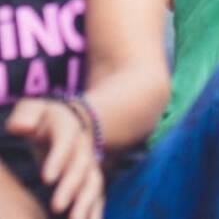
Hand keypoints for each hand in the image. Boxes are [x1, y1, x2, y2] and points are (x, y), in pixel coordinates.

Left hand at [5, 99, 103, 218]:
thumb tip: (21, 127)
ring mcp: (89, 164)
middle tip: (57, 206)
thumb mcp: (32, 110)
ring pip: (92, 183)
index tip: (47, 178)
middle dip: (70, 186)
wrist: (72, 121)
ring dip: (86, 203)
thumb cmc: (43, 120)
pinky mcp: (91, 180)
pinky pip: (97, 196)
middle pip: (80, 166)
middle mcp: (82, 146)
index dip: (58, 158)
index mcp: (67, 127)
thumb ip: (25, 116)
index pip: (65, 140)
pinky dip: (96, 211)